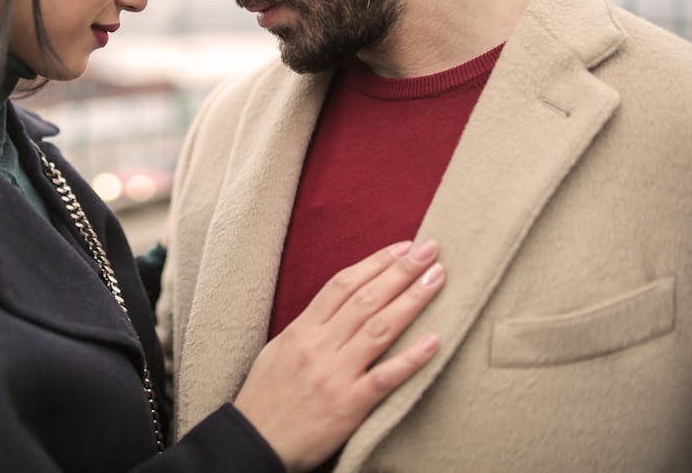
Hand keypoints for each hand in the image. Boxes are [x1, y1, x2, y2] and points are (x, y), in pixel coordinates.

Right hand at [233, 240, 443, 471]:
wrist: (254, 442)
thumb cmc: (265, 397)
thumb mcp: (278, 351)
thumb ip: (307, 328)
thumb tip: (335, 308)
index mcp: (301, 330)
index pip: (342, 285)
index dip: (374, 263)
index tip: (401, 248)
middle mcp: (319, 346)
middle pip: (366, 298)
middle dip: (401, 271)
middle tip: (429, 250)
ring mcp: (335, 374)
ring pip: (379, 328)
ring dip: (412, 300)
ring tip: (437, 278)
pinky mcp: (348, 405)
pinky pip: (386, 377)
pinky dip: (412, 358)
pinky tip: (435, 341)